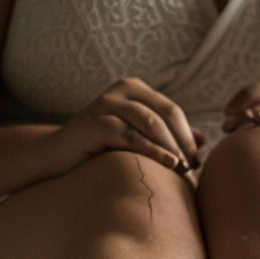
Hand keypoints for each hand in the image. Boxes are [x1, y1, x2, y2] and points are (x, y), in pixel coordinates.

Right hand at [55, 77, 203, 175]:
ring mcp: (105, 103)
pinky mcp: (94, 123)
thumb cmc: (100, 150)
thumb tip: (204, 140)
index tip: (198, 162)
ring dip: (171, 147)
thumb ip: (167, 136)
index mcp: (134, 89)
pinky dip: (152, 151)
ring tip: (182, 169)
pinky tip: (166, 165)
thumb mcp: (136, 138)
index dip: (188, 136)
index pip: (172, 111)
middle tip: (193, 167)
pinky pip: (131, 136)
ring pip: (151, 122)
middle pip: (165, 113)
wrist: (56, 157)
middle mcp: (121, 90)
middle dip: (183, 141)